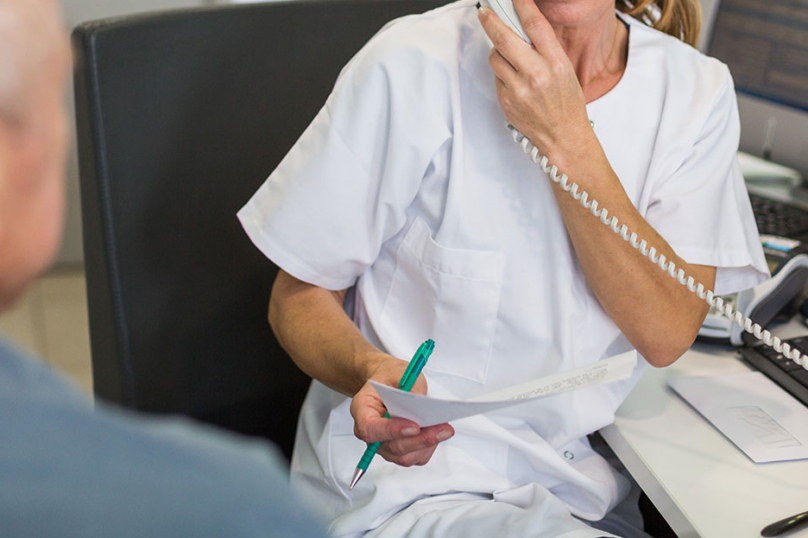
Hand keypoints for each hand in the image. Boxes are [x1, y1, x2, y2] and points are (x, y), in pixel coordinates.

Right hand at [350, 355, 453, 466]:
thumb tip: (424, 409)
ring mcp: (384, 445)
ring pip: (405, 456)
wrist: (388, 383)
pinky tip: (437, 432)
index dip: (391, 430)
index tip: (414, 427)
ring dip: (427, 445)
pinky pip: (416, 457)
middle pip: (392, 447)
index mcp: (362, 409)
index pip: (370, 428)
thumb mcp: (400, 372)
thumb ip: (411, 389)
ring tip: (444, 429)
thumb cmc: (390, 377)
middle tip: (442, 429)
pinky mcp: (399, 451)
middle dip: (419, 440)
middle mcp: (370, 432)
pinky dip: (429, 447)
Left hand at [477, 0, 593, 160]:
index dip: (521, 5)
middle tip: (484, 12)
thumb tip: (521, 27)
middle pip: (505, 38)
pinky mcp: (506, 100)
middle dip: (491, 21)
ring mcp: (519, 89)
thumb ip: (545, 49)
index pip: (535, 25)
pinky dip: (501, 73)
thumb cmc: (566, 103)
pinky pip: (497, 77)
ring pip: (495, 57)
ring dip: (498, 52)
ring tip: (511, 59)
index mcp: (556, 63)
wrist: (563, 136)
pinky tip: (514, 81)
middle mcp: (537, 74)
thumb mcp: (565, 70)